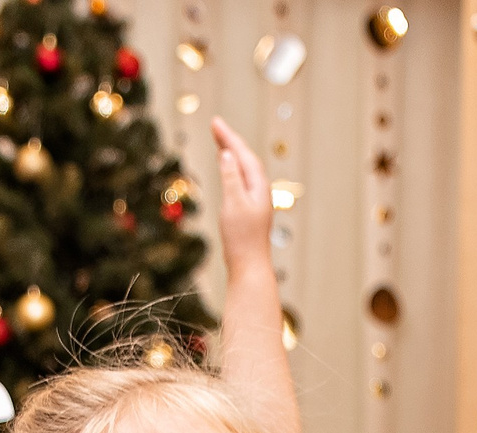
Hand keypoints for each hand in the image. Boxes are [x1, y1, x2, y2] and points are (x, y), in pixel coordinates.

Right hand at [210, 117, 271, 278]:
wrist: (249, 266)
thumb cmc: (241, 238)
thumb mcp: (233, 204)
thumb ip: (231, 178)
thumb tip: (228, 155)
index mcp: (258, 187)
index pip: (243, 154)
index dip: (229, 137)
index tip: (215, 122)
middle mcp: (260, 191)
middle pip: (246, 159)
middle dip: (231, 141)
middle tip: (215, 125)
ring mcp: (256, 201)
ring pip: (245, 169)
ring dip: (233, 153)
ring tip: (221, 140)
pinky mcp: (250, 210)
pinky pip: (242, 180)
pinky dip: (234, 169)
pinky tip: (229, 170)